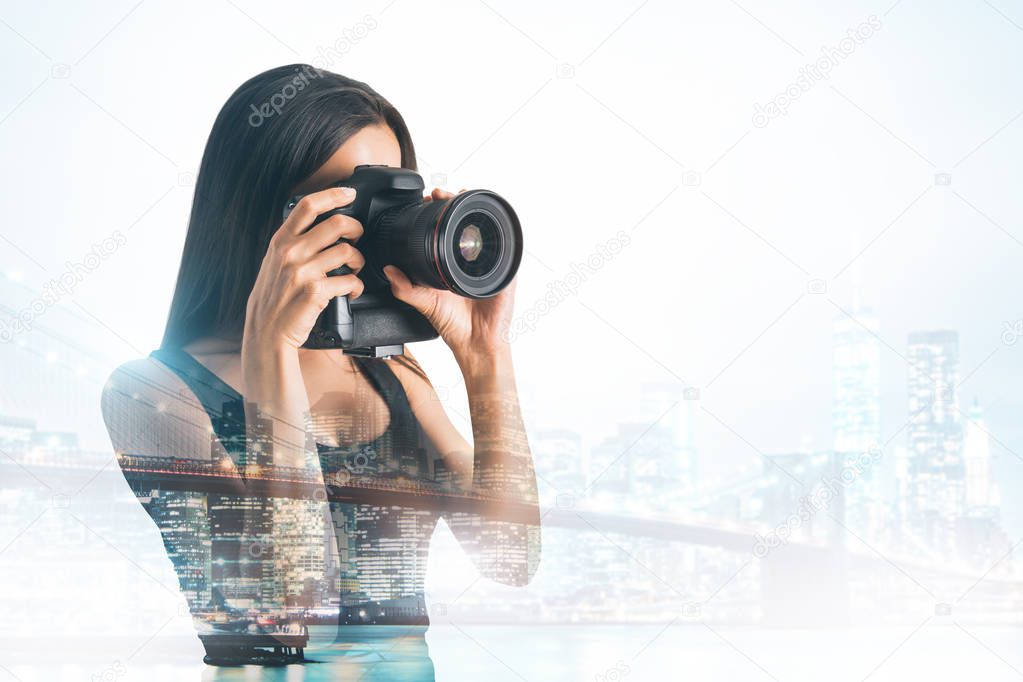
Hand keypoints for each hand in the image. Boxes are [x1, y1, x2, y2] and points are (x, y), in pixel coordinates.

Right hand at [243, 186, 365, 355]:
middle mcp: (291, 252)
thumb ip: (292, 243)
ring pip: (348, 252)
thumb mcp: (273, 262)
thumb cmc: (273, 298)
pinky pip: (350, 281)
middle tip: (358, 238)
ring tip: (354, 269)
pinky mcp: (316, 292)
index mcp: (281, 241)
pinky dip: (356, 287)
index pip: (308, 206)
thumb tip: (318, 226)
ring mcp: (303, 271)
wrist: (266, 331)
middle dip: (357, 228)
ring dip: (359, 261)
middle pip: (337, 224)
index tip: (350, 193)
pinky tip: (352, 291)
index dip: (333, 194)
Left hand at [383, 187, 516, 359]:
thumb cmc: (454, 325)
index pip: (445, 229)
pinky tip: (489, 216)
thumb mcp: (424, 303)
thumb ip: (405, 288)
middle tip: (441, 193)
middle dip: (454, 201)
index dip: (438, 211)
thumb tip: (387, 270)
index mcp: (450, 263)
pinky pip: (506, 246)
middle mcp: (470, 259)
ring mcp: (489, 262)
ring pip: (484, 226)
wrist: (476, 343)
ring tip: (461, 194)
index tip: (427, 199)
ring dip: (474, 208)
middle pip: (464, 221)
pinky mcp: (506, 270)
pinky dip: (500, 229)